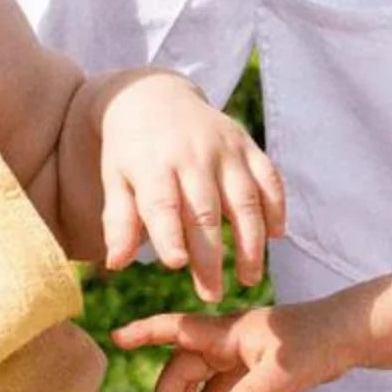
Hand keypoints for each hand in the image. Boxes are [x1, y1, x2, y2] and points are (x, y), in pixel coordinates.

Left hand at [88, 71, 285, 302]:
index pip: (162, 203)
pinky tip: (276, 236)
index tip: (176, 265)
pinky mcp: (247, 144)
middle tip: (213, 295)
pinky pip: (269, 176)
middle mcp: (192, 155)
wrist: (154, 95)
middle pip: (205, 210)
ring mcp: (225, 148)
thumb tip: (116, 264)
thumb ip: (118, 221)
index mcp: (153, 165)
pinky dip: (276, 206)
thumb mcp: (115, 179)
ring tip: (249, 279)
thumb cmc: (130, 151)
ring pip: (244, 198)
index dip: (169, 233)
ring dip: (250, 241)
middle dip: (211, 255)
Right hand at [113, 300, 348, 391]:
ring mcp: (245, 354)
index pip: (176, 331)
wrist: (349, 335)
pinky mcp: (260, 366)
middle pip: (186, 365)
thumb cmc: (315, 345)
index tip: (116, 337)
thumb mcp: (281, 374)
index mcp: (227, 334)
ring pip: (203, 376)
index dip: (145, 333)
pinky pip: (224, 384)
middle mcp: (230, 341)